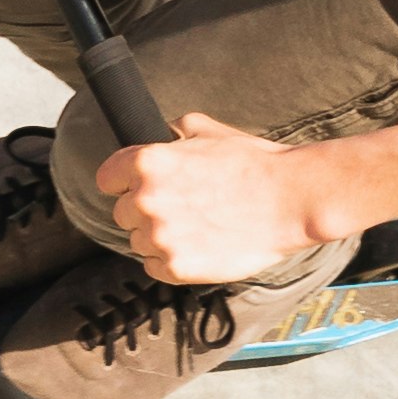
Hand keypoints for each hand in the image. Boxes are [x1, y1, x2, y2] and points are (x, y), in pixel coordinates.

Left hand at [97, 114, 339, 288]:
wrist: (290, 200)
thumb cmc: (254, 163)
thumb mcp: (208, 130)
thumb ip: (172, 133)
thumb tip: (158, 136)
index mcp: (147, 162)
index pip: (107, 178)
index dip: (123, 181)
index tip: (136, 187)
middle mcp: (146, 200)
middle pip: (122, 213)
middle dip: (145, 210)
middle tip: (182, 206)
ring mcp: (160, 237)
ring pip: (138, 242)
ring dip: (159, 236)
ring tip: (197, 226)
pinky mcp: (176, 268)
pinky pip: (154, 266)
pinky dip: (171, 260)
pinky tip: (198, 244)